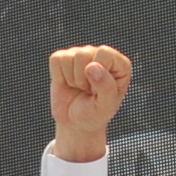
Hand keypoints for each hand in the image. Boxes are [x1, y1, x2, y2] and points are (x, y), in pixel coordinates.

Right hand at [48, 44, 133, 163]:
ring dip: (71, 79)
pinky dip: (59, 76)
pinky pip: (56, 59)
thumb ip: (105, 87)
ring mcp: (81, 54)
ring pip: (68, 57)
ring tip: (79, 88)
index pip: (103, 53)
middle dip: (82, 79)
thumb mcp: (105, 107)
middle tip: (87, 91)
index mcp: (119, 64)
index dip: (97, 73)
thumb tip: (92, 66)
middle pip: (82, 55)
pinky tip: (68, 83)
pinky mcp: (64, 58)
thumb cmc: (95, 114)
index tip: (98, 90)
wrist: (76, 123)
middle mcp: (100, 54)